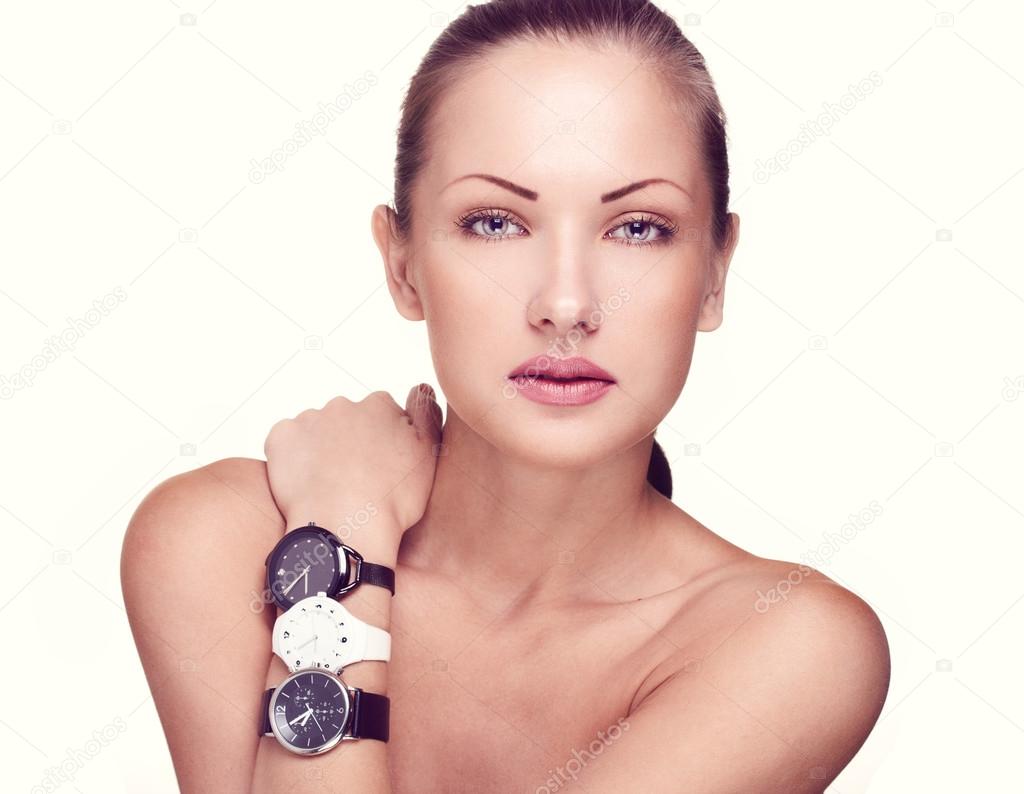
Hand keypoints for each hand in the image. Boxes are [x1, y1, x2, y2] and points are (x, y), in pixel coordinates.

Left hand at [264, 385, 442, 543]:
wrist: (345, 529)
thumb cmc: (392, 500)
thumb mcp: (428, 455)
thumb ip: (426, 414)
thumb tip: (420, 387)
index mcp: (379, 405)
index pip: (380, 414)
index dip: (381, 441)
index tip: (381, 466)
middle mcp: (343, 404)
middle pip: (346, 420)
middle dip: (349, 441)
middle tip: (354, 478)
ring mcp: (309, 419)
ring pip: (316, 431)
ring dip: (321, 449)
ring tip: (328, 485)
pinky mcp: (281, 437)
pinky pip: (286, 442)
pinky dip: (292, 458)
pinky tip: (306, 481)